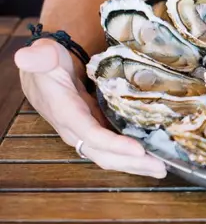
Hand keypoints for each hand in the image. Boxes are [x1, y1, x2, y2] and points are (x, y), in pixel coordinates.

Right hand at [14, 39, 166, 177]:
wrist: (40, 72)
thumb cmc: (46, 62)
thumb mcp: (43, 55)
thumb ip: (39, 57)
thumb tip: (26, 57)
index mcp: (65, 112)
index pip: (90, 134)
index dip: (114, 145)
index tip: (139, 150)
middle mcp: (75, 128)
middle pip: (104, 154)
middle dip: (132, 163)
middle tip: (161, 168)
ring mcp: (86, 130)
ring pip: (110, 155)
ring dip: (135, 163)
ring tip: (161, 168)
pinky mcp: (95, 127)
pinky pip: (113, 147)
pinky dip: (131, 154)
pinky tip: (151, 155)